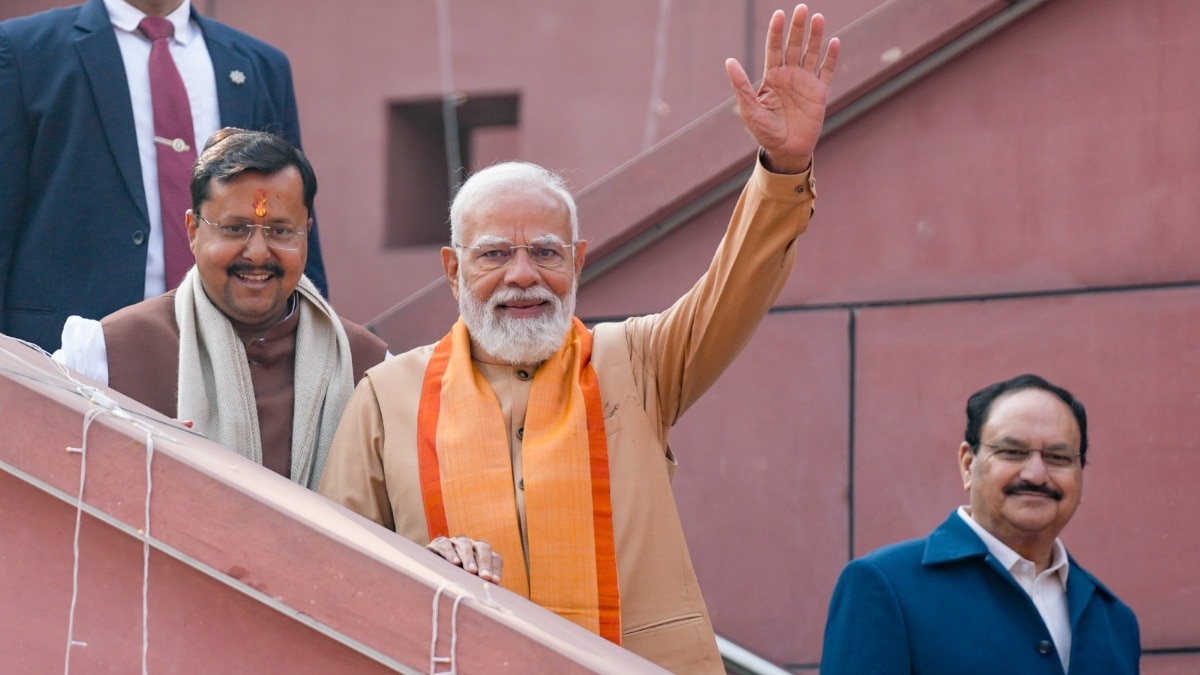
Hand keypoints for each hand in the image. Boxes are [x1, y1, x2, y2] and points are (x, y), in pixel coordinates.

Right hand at [426, 535, 502, 582]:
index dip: (495, 568)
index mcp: (482, 554)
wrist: (428, 573)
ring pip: (465, 544)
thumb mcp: (469, 584)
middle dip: (485, 562)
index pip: (494, 558)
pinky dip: (450, 553)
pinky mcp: (438, 544)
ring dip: (469, 557)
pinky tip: (455, 562)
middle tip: (485, 577)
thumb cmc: (455, 582)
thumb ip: (479, 586)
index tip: (495, 581)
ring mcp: (454, 543)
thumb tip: (493, 596)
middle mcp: (470, 545)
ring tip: (471, 571)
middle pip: (482, 547)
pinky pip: (445, 544)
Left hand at [725, 4, 839, 173]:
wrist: (786, 151)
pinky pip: (826, 71)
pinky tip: (834, 42)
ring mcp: (806, 82)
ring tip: (818, 18)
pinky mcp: (820, 93)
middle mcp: (789, 75)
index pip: (774, 48)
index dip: (776, 31)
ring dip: (815, 36)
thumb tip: (729, 61)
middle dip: (797, 28)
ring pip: (812, 54)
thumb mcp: (749, 110)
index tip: (779, 14)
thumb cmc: (765, 132)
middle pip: (794, 46)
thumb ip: (741, 86)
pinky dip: (831, 57)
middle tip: (801, 9)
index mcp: (772, 77)